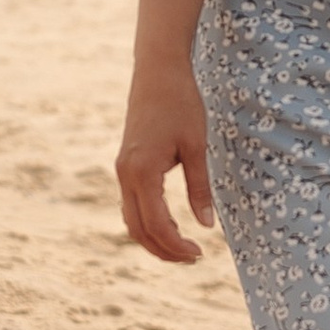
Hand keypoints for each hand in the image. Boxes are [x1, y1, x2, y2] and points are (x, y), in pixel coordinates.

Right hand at [115, 64, 215, 263]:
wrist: (158, 72)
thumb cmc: (181, 104)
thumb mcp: (197, 146)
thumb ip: (200, 187)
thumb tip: (206, 225)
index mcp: (142, 172)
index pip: (157, 225)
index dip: (176, 246)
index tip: (200, 254)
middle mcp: (126, 175)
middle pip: (138, 229)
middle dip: (163, 250)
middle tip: (193, 258)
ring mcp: (122, 170)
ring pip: (131, 219)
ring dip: (153, 239)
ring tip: (183, 248)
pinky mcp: (126, 164)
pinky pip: (131, 204)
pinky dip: (147, 222)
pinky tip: (169, 226)